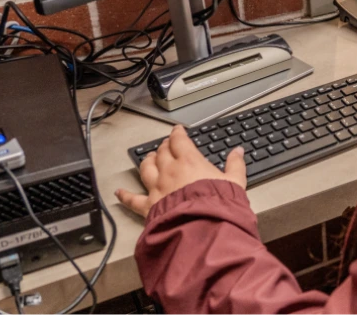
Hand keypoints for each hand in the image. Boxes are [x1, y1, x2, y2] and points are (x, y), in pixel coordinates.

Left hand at [115, 125, 246, 216]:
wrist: (201, 226)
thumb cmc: (217, 204)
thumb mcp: (235, 182)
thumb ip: (235, 165)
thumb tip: (237, 152)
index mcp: (189, 161)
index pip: (179, 141)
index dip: (177, 134)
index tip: (177, 131)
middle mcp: (169, 171)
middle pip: (162, 152)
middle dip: (164, 146)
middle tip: (166, 145)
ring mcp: (156, 188)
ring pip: (146, 168)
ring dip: (147, 161)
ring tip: (149, 158)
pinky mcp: (149, 206)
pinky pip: (132, 199)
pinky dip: (125, 196)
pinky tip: (119, 193)